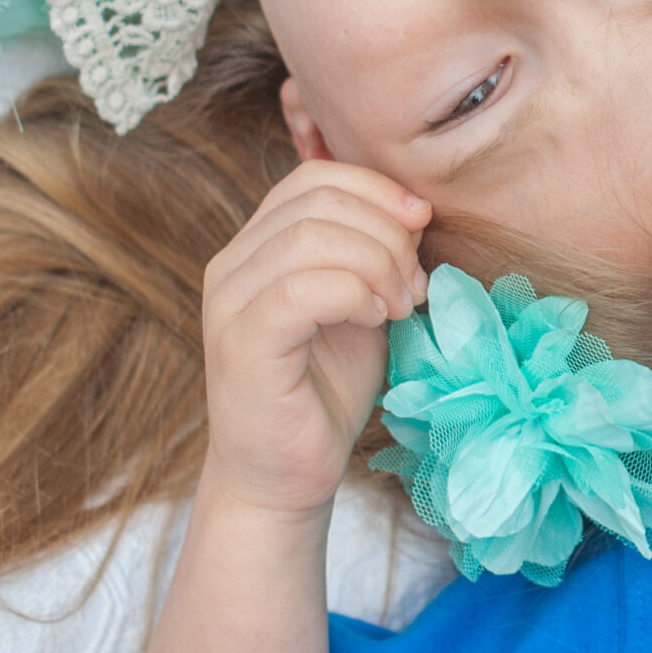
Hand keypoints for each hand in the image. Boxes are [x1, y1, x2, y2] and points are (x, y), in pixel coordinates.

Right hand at [200, 162, 430, 517]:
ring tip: (400, 306)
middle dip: (387, 233)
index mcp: (257, 246)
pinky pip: (303, 288)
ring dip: (378, 264)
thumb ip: (374, 255)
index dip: (378, 190)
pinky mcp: (241, 343)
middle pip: (319, 200)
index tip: (423, 227)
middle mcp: (231, 265)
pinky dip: (355, 293)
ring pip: (312, 237)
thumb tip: (415, 211)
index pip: (315, 177)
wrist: (285, 476)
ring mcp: (228, 302)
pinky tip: (376, 319)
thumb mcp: (362, 305)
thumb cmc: (327, 390)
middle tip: (416, 286)